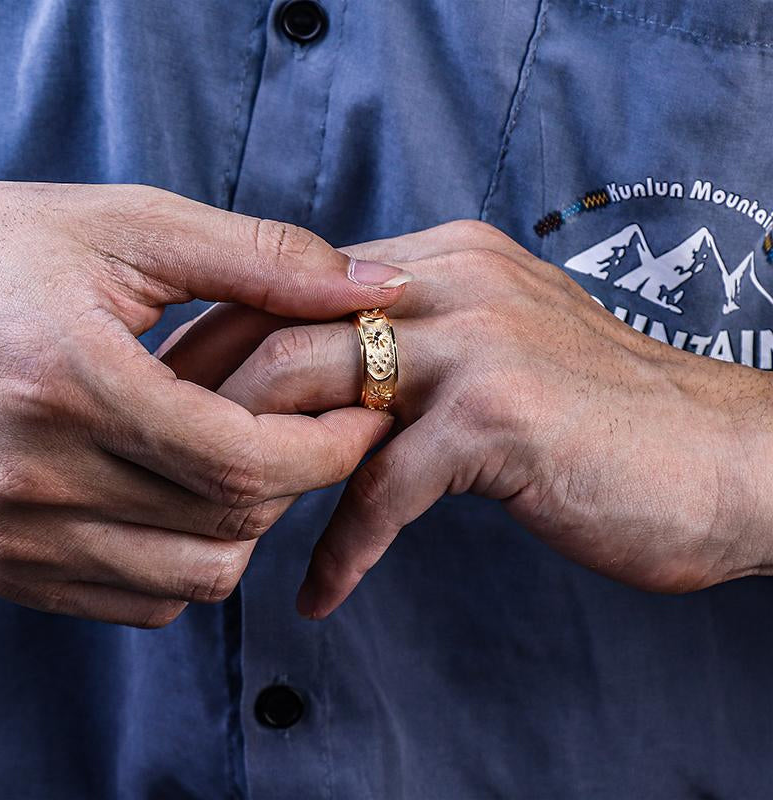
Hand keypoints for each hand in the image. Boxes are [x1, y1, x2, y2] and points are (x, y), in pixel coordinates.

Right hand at [0, 181, 408, 625]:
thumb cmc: (4, 250)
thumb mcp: (132, 227)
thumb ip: (266, 261)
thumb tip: (381, 290)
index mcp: (69, 385)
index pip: (245, 463)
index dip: (331, 448)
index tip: (367, 417)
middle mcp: (30, 480)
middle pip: (230, 526)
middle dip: (302, 480)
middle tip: (314, 425)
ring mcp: (8, 536)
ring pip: (194, 579)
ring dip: (249, 523)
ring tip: (247, 454)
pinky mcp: (2, 565)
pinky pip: (143, 601)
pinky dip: (190, 557)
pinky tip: (184, 490)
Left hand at [184, 220, 772, 617]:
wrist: (722, 454)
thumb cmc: (600, 413)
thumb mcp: (499, 345)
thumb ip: (418, 346)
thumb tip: (331, 378)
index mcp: (442, 263)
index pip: (296, 287)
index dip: (225, 341)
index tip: (178, 396)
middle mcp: (450, 285)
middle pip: (286, 330)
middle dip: (216, 403)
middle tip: (171, 464)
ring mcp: (475, 345)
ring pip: (319, 398)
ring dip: (262, 474)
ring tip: (228, 527)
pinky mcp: (498, 418)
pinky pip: (384, 490)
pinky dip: (343, 550)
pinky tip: (320, 593)